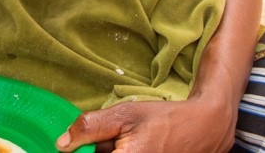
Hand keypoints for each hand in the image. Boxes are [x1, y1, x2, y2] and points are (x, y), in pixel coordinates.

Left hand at [56, 93, 236, 151]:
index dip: (83, 151)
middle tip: (109, 141)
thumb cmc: (162, 120)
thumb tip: (62, 144)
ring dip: (109, 152)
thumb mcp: (122, 115)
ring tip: (123, 144)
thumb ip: (89, 128)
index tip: (79, 144)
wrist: (202, 128)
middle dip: (98, 151)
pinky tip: (130, 148)